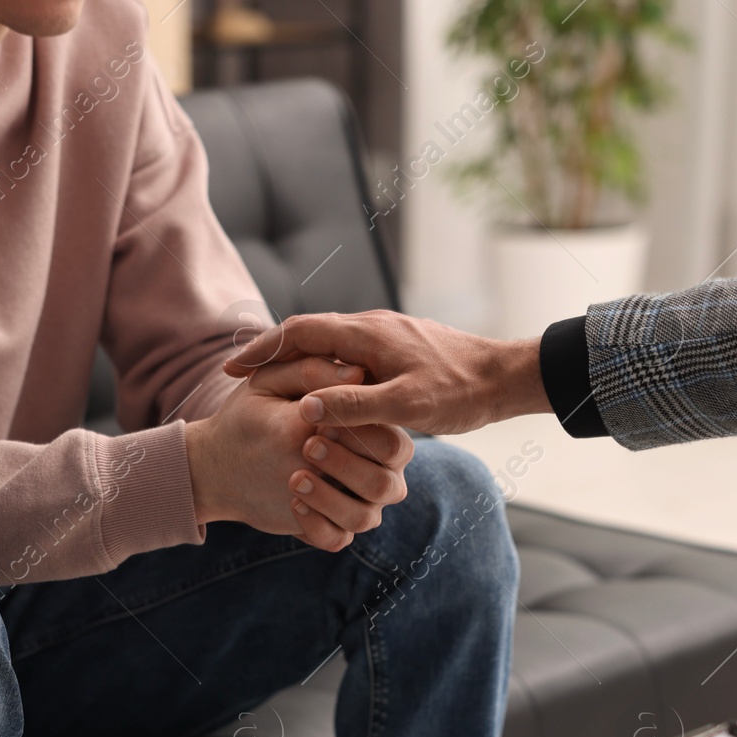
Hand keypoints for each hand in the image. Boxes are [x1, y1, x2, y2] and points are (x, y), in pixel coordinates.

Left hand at [184, 379, 410, 550]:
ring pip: (365, 518)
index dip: (362, 434)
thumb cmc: (258, 411)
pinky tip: (293, 504)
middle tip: (307, 447)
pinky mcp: (331, 527)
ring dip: (330, 500)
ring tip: (293, 479)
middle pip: (386, 485)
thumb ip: (314, 372)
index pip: (392, 443)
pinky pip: (338, 539)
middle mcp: (375, 472)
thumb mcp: (276, 381)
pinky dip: (317, 526)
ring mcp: (356, 504)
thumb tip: (355, 372)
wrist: (224, 457)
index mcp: (373, 433)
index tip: (320, 420)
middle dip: (348, 467)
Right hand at [223, 310, 550, 434]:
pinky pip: (347, 355)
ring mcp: (384, 336)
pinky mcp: (397, 349)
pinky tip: (320, 393)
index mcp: (367, 334)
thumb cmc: (460, 392)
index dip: (261, 350)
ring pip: (327, 344)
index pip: (298, 331)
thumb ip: (355, 406)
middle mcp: (371, 326)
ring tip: (269, 388)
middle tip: (239, 379)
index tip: (232, 371)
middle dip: (270, 354)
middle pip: (307, 332)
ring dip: (296, 361)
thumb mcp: (406, 407)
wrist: (504, 377)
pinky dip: (323, 369)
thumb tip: (305, 409)